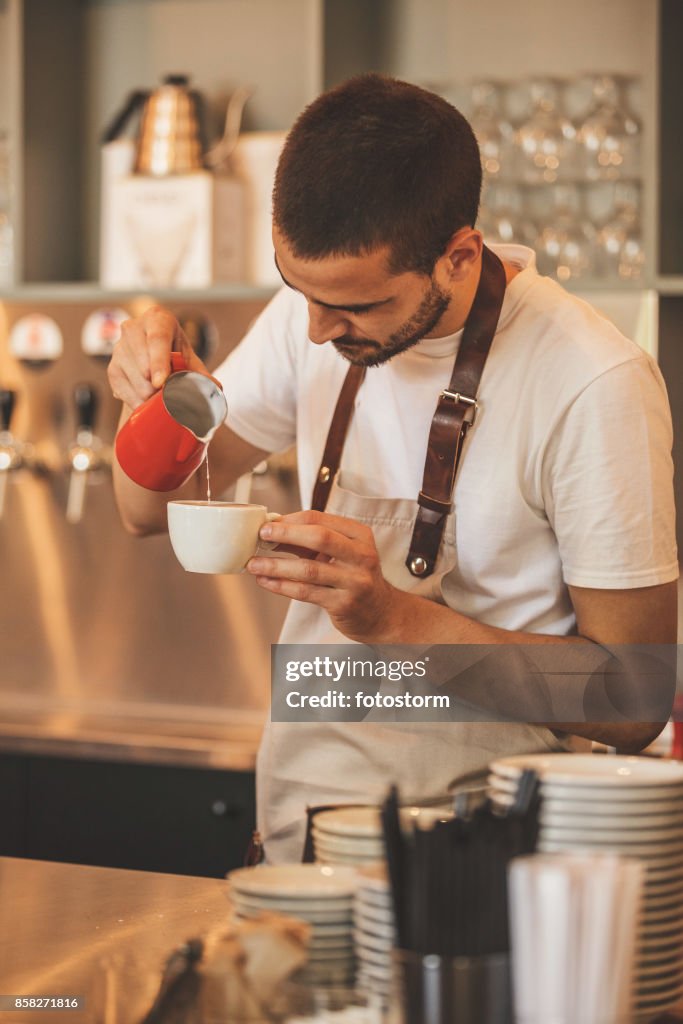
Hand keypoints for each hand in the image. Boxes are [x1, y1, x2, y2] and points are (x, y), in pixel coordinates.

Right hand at [107, 305, 208, 408]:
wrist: (152, 356)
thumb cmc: (174, 353)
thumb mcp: (189, 358)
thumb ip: (201, 373)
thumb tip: (215, 388)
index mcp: (157, 319)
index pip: (157, 339)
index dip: (159, 362)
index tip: (161, 383)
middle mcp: (133, 328)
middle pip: (142, 360)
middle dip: (154, 384)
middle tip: (167, 396)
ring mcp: (119, 347)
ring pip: (132, 377)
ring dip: (147, 393)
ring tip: (159, 397)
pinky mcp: (111, 367)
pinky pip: (122, 389)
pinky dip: (135, 400)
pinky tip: (145, 402)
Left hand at [246, 510, 408, 642]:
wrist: (381, 613)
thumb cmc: (354, 577)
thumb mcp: (340, 553)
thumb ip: (310, 542)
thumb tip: (273, 532)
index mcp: (359, 535)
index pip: (320, 519)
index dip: (290, 520)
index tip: (268, 524)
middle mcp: (361, 556)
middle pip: (319, 538)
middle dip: (285, 535)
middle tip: (261, 536)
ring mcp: (355, 581)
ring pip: (308, 569)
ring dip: (276, 566)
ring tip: (254, 564)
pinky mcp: (344, 604)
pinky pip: (306, 592)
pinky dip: (282, 586)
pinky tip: (266, 582)